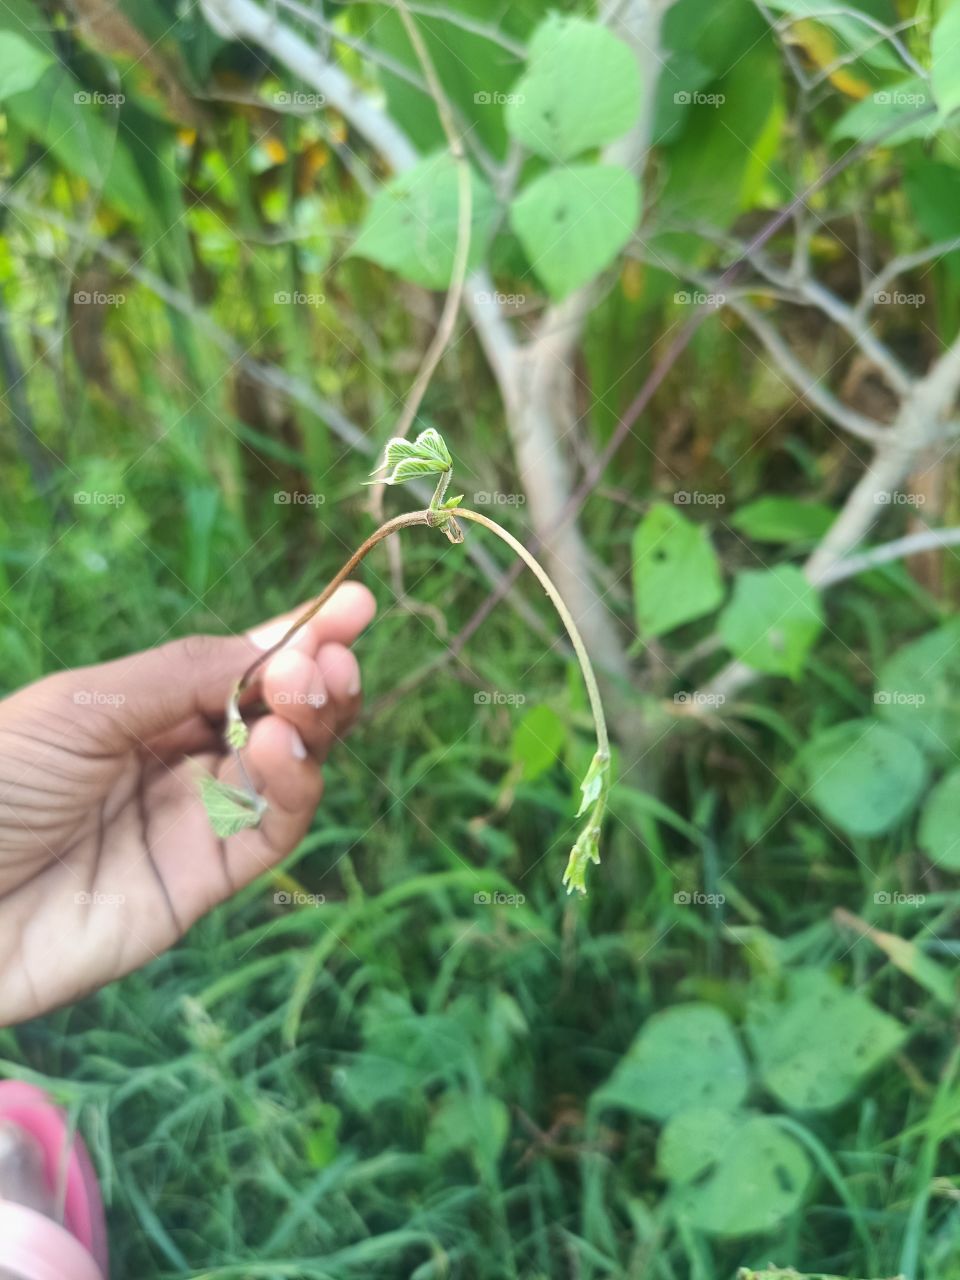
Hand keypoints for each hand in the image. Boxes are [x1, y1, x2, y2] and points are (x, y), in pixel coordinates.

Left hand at [0, 583, 374, 1024]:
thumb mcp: (81, 707)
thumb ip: (182, 674)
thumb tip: (278, 644)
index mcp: (148, 708)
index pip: (241, 665)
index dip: (300, 635)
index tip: (355, 606)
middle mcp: (182, 760)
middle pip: (278, 715)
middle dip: (317, 678)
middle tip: (334, 657)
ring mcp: (196, 821)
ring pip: (288, 767)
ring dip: (313, 724)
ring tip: (310, 692)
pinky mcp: (204, 881)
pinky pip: (269, 829)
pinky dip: (292, 785)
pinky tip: (279, 745)